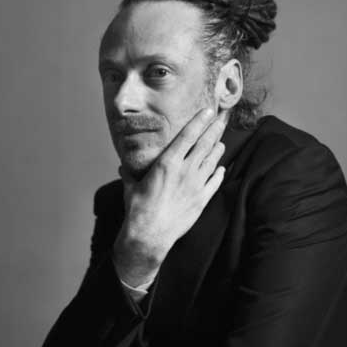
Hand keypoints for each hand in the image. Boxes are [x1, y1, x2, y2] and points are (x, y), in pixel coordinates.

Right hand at [113, 108, 226, 286]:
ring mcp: (195, 186)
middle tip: (223, 119)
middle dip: (216, 129)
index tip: (209, 110)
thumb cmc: (138, 210)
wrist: (149, 236)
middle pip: (205, 145)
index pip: (188, 136)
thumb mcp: (131, 187)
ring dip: (218, 149)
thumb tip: (123, 167)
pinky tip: (222, 168)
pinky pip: (215, 182)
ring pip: (212, 161)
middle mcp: (184, 171)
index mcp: (167, 163)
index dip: (200, 121)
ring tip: (221, 141)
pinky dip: (219, 173)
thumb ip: (130, 174)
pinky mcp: (201, 201)